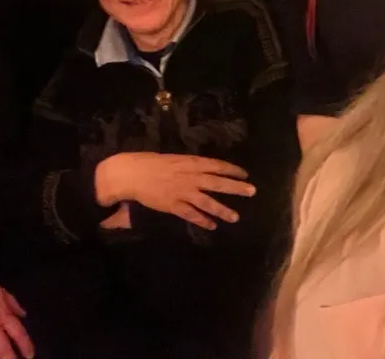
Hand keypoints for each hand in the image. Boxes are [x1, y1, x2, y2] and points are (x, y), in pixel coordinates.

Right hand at [99, 152, 255, 230]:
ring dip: (222, 210)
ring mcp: (183, 193)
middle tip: (252, 192)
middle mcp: (191, 177)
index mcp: (191, 163)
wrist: (132, 173)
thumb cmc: (152, 162)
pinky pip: (191, 215)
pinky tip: (212, 226)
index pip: (217, 165)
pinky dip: (202, 221)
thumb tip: (204, 169)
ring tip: (236, 217)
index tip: (245, 174)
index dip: (232, 170)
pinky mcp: (173, 206)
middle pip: (218, 183)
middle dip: (236, 188)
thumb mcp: (175, 159)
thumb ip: (190, 165)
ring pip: (207, 202)